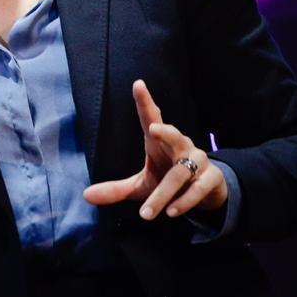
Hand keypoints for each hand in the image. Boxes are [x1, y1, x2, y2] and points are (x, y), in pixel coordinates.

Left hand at [83, 80, 227, 219]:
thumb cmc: (166, 180)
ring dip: (165, 193)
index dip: (145, 101)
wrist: (204, 192)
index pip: (152, 117)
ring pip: (181, 173)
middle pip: (174, 135)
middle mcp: (181, 146)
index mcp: (159, 142)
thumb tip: (86, 195)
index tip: (138, 84)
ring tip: (150, 212)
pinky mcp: (210, 178)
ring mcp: (198, 161)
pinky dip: (184, 201)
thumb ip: (116, 189)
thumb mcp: (140, 186)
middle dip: (165, 132)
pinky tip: (172, 212)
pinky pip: (198, 188)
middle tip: (153, 129)